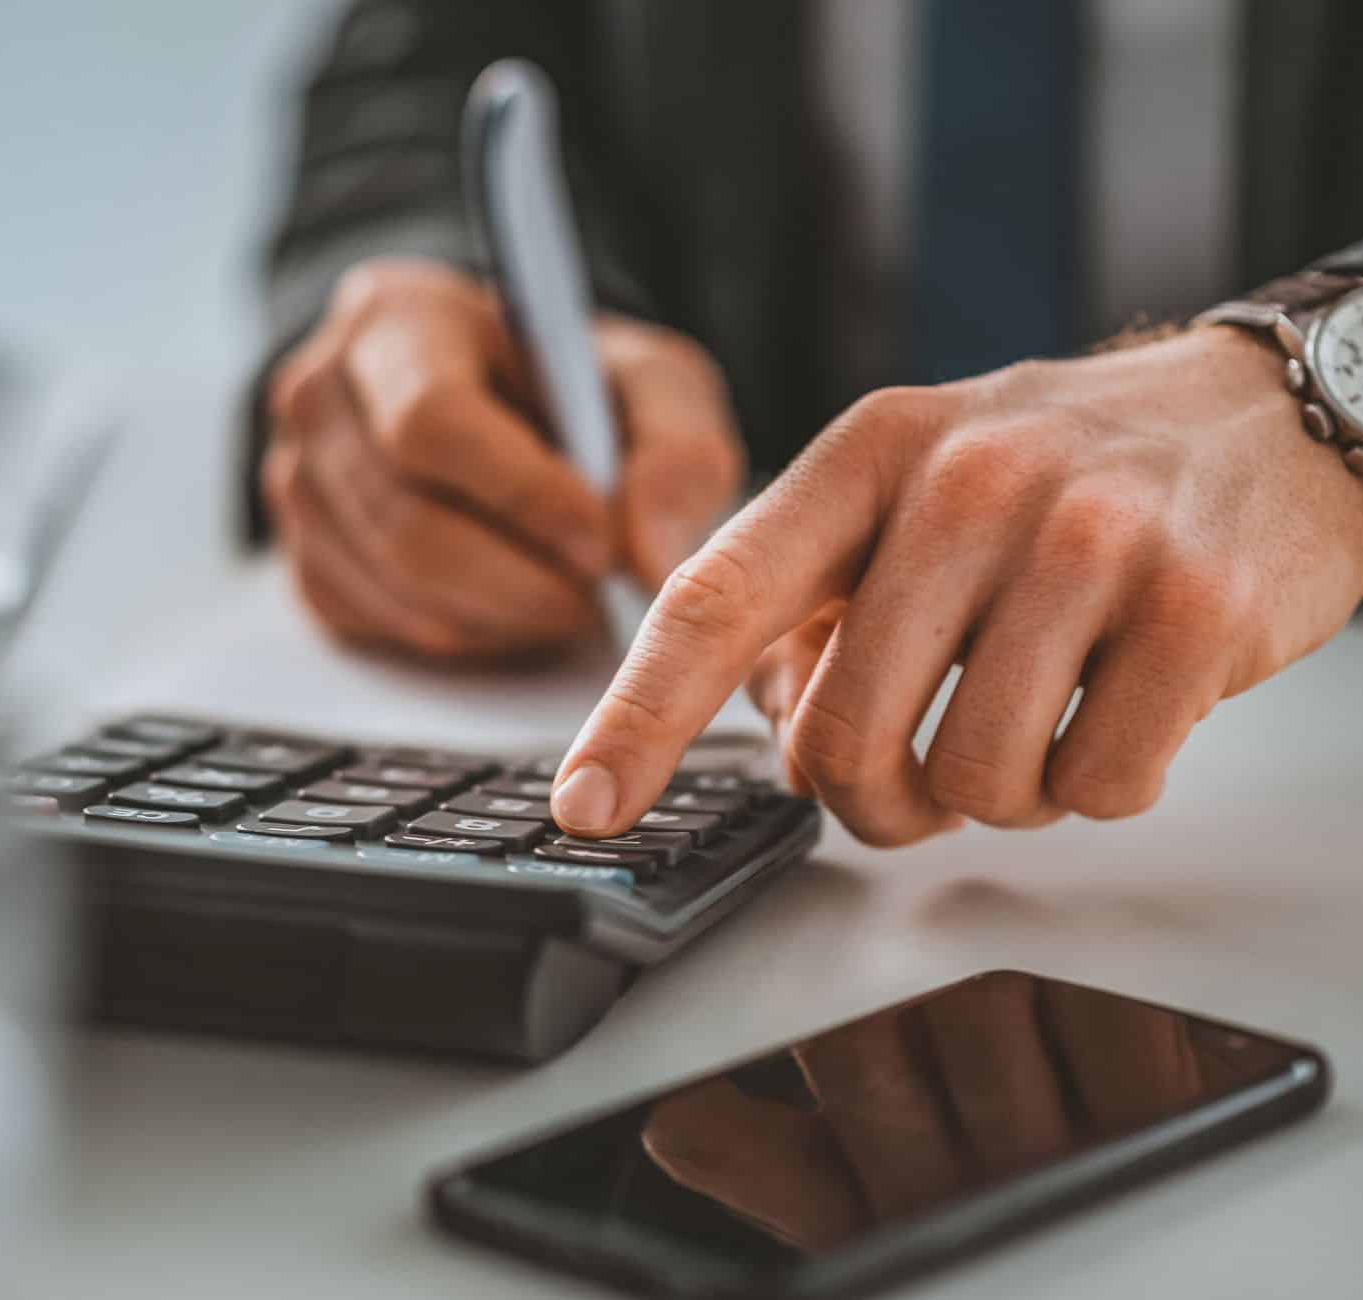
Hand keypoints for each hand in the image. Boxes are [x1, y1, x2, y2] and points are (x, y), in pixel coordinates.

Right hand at [260, 258, 743, 657]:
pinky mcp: (301, 560)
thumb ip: (677, 451)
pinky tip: (512, 608)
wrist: (499, 409)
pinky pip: (378, 625)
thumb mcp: (653, 384)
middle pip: (405, 521)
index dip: (521, 496)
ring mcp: (295, 482)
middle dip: (518, 580)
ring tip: (568, 601)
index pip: (431, 419)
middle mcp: (319, 394)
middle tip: (596, 598)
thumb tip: (648, 555)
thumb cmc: (576, 391)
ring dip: (499, 616)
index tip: (600, 544)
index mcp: (396, 317)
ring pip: (393, 585)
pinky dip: (462, 634)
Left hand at [552, 326, 1362, 844]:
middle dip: (866, 797)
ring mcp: (1086, 541)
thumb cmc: (1057, 477)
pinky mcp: (1196, 609)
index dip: (639, 717)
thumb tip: (763, 720)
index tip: (586, 806)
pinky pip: (1094, 787)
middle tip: (912, 776)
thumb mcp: (909, 492)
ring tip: (1030, 720)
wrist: (1262, 419)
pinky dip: (1094, 786)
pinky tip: (1115, 711)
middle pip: (840, 736)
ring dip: (991, 796)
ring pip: (970, 784)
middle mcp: (964, 483)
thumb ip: (813, 598)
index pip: (715, 598)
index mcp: (865, 455)